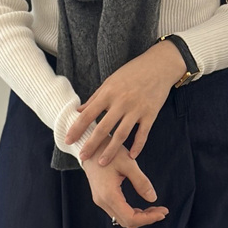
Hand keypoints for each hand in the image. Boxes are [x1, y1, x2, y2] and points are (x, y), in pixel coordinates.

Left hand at [65, 39, 186, 165]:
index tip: (68, 140)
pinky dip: (137, 146)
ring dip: (110, 150)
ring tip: (102, 162)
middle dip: (91, 144)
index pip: (88, 114)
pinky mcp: (151, 113)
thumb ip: (95, 97)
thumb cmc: (133, 72)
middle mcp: (121, 102)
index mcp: (109, 93)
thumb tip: (79, 111)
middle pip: (103, 128)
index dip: (76, 128)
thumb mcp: (111, 81)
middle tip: (82, 158)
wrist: (159, 65)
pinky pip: (143, 133)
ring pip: (121, 134)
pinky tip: (131, 156)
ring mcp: (137, 109)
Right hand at [82, 135, 168, 227]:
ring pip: (122, 218)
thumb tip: (153, 198)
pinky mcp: (101, 197)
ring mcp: (100, 200)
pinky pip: (117, 211)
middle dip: (146, 219)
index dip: (148, 219)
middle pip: (126, 222)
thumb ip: (141, 181)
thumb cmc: (107, 150)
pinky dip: (131, 212)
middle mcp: (102, 201)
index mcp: (109, 195)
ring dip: (139, 216)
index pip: (130, 218)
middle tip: (162, 210)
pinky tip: (141, 206)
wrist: (89, 145)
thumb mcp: (128, 163)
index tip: (162, 212)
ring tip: (154, 208)